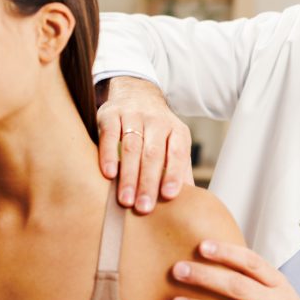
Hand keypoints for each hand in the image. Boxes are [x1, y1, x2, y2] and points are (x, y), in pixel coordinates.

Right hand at [96, 76, 193, 213]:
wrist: (136, 92)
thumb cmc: (157, 128)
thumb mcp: (174, 142)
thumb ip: (180, 168)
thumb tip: (191, 200)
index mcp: (176, 130)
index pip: (177, 153)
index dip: (173, 174)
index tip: (168, 196)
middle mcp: (157, 121)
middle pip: (153, 154)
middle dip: (148, 182)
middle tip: (144, 208)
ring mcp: (133, 116)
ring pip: (132, 147)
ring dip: (129, 175)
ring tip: (125, 200)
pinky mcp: (111, 114)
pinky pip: (109, 135)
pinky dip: (108, 154)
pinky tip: (108, 174)